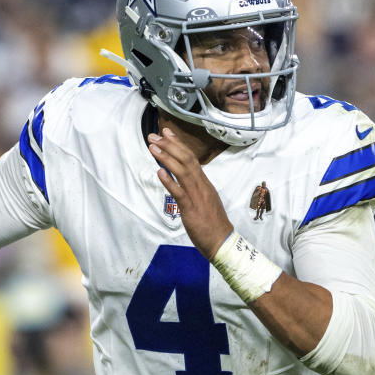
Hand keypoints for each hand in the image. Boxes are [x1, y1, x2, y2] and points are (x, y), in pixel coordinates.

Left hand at [148, 127, 232, 258]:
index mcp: (204, 183)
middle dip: (169, 145)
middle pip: (186, 159)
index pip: (191, 158)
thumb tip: (182, 180)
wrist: (222, 241)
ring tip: (153, 148)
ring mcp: (197, 196)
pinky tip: (159, 172)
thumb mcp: (205, 200)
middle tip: (154, 135)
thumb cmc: (212, 223)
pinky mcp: (191, 209)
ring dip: (166, 158)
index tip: (167, 133)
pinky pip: (179, 193)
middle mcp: (201, 185)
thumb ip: (195, 188)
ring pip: (182, 171)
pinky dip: (169, 181)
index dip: (178, 144)